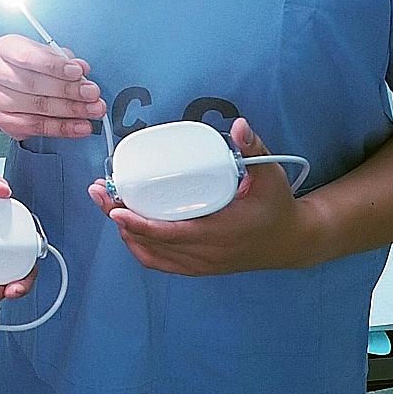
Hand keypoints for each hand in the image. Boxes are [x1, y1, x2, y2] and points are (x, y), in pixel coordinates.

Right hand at [0, 34, 104, 139]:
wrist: (3, 80)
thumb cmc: (27, 64)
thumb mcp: (43, 52)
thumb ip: (62, 59)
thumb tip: (82, 69)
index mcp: (5, 49)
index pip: (30, 57)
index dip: (56, 67)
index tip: (78, 72)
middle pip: (34, 85)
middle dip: (69, 91)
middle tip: (92, 94)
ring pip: (37, 107)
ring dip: (70, 111)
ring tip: (92, 111)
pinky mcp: (2, 120)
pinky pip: (36, 127)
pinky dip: (62, 128)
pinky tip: (79, 126)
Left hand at [89, 118, 316, 273]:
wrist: (292, 241)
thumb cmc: (277, 205)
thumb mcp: (270, 175)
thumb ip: (254, 149)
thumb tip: (239, 125)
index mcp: (221, 232)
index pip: (171, 233)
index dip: (139, 223)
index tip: (115, 206)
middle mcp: (209, 253)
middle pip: (152, 244)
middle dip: (120, 220)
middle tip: (100, 194)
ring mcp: (203, 264)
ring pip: (153, 256)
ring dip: (126, 234)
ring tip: (108, 206)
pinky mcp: (200, 268)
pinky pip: (162, 264)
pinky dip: (140, 249)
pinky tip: (127, 229)